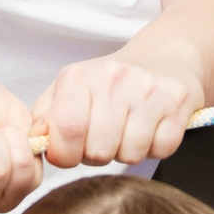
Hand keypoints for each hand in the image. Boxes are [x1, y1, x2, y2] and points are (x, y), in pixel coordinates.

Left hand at [31, 54, 201, 169]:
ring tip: (129, 130)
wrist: (163, 59)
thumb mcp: (70, 89)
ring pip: (130, 154)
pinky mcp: (178, 101)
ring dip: (128, 151)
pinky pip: (161, 149)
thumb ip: (46, 116)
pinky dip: (156, 147)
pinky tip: (152, 128)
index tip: (72, 150)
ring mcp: (148, 89)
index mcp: (79, 77)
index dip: (66, 154)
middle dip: (99, 155)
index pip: (66, 131)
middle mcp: (114, 78)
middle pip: (98, 151)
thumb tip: (36, 141)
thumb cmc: (110, 83)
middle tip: (105, 138)